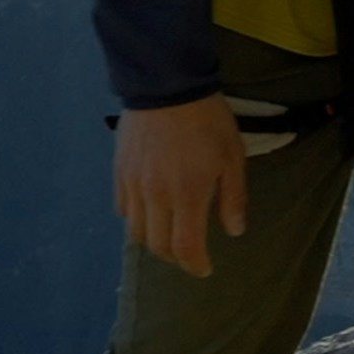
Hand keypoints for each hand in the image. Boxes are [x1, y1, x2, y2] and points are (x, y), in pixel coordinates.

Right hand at [114, 95, 247, 276]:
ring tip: (168, 236)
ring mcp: (133, 184)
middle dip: (175, 257)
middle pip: (157, 245)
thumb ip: (233, 197)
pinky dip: (135, 218)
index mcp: (186, 195)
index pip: (185, 247)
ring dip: (153, 241)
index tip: (204, 269)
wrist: (167, 84)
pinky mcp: (119, 171)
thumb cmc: (208, 120)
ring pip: (135, 230)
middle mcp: (154, 196)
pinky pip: (122, 207)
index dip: (195, 264)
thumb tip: (234, 230)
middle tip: (189, 254)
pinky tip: (148, 213)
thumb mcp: (233, 157)